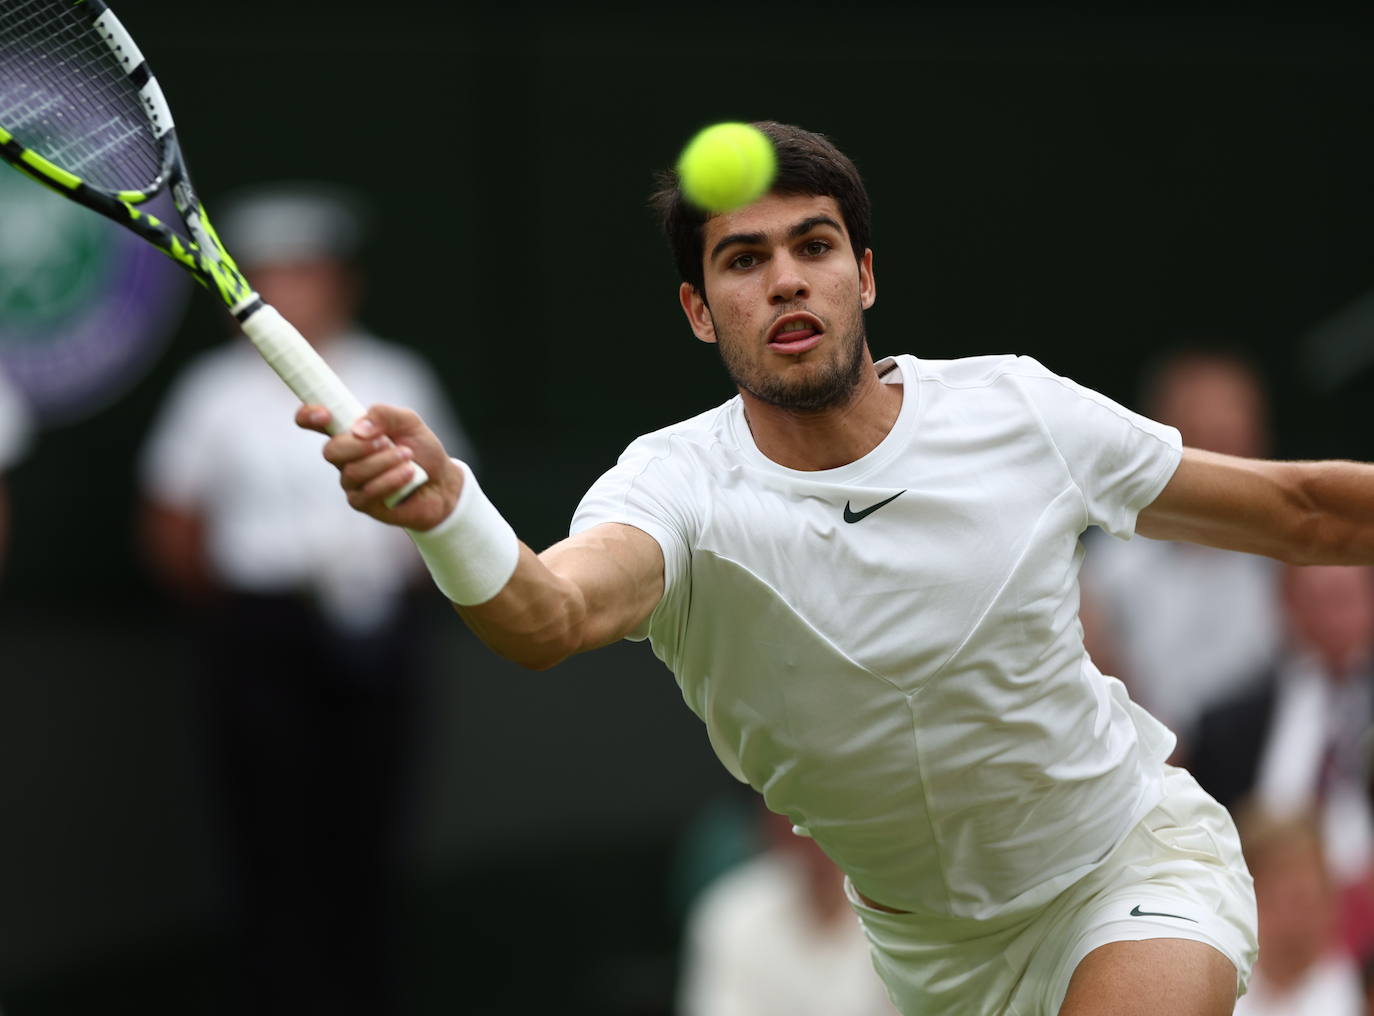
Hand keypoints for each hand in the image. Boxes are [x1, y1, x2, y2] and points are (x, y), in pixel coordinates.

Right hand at [296, 403, 463, 530]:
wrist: (443, 482)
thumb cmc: (422, 450)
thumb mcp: (409, 422)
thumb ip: (384, 414)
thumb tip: (358, 429)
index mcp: (350, 432)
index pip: (314, 422)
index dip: (308, 416)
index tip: (323, 415)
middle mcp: (345, 458)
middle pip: (331, 451)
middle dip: (359, 446)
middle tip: (386, 442)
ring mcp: (352, 482)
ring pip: (353, 472)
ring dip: (384, 462)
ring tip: (408, 457)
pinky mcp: (363, 503)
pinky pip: (368, 492)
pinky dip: (391, 480)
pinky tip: (409, 474)